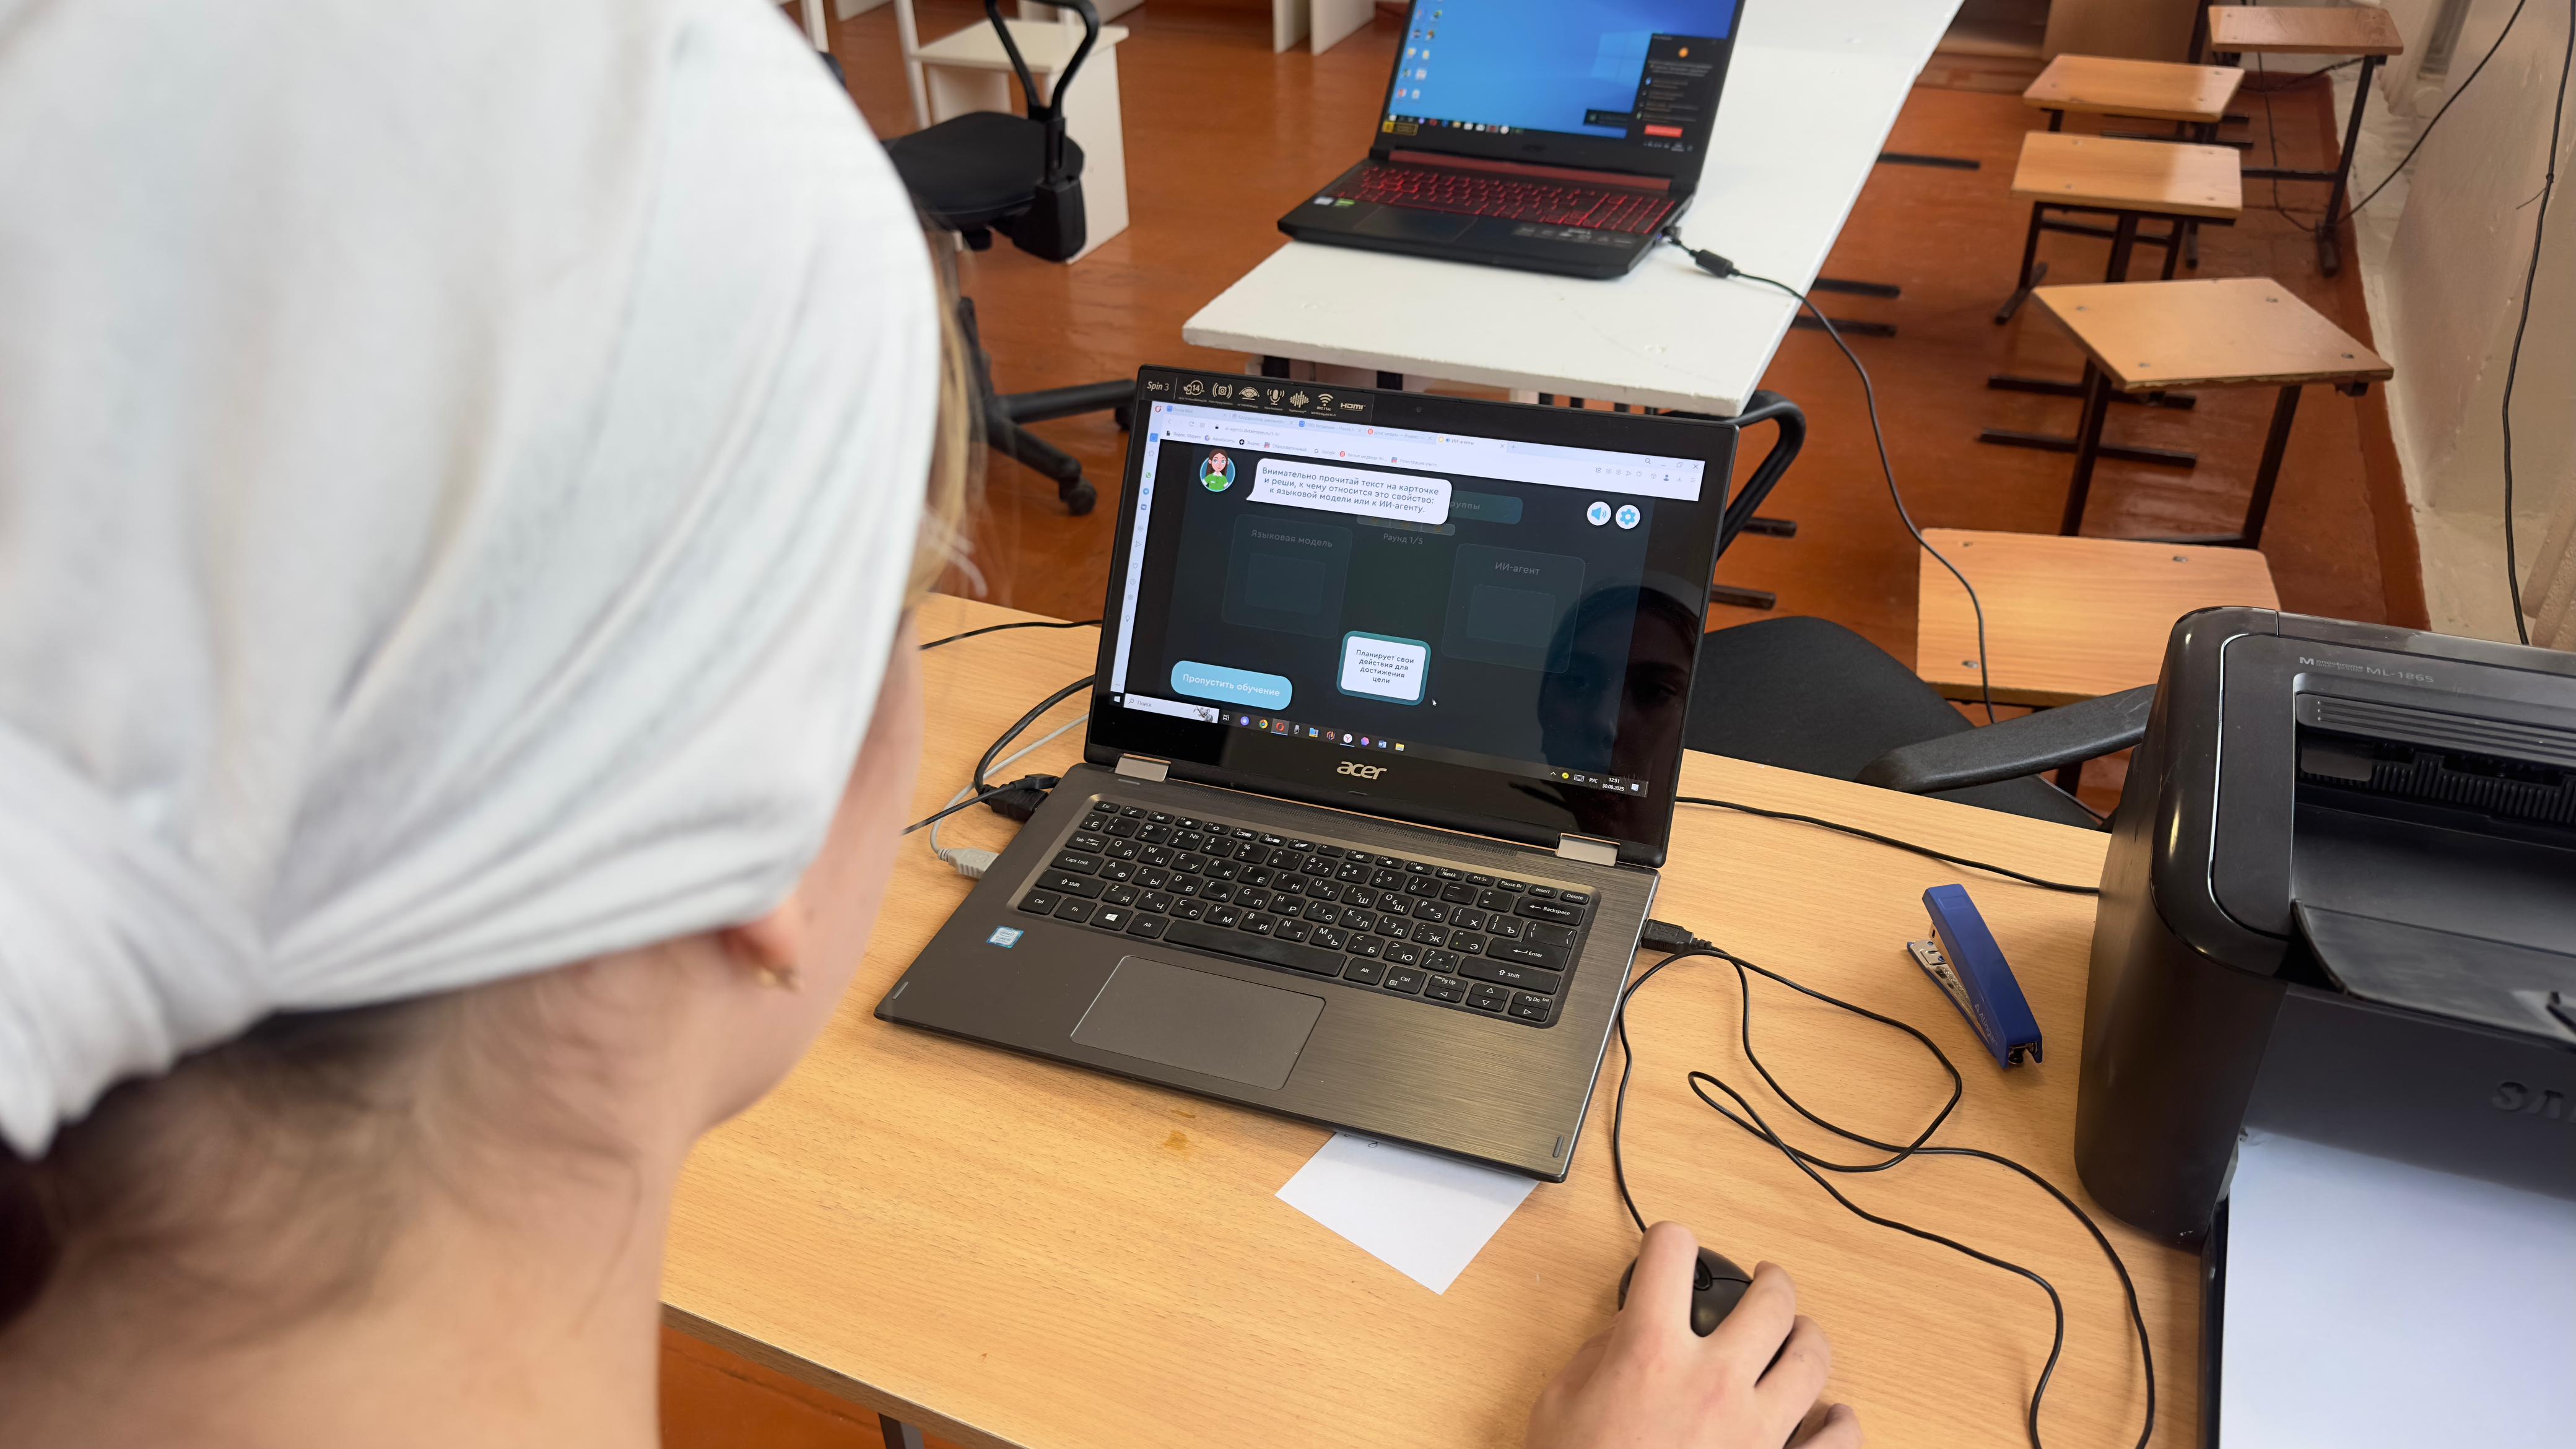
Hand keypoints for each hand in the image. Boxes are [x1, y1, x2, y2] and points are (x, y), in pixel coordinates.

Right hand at [1527, 1222, 1858, 1448]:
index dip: (1668, 1241)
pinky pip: (1839, 1440)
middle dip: (1768, 1280)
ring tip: (1800, 1333)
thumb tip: (1625, 1333)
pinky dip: (1843, 1422)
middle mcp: (1713, 1380)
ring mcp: (1757, 1430)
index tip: (1672, 1250)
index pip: (1669, 1254)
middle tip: (1764, 1281)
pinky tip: (1836, 1415)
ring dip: (1808, 1336)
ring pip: (1813, 1357)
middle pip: (1768, 1299)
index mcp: (1650, 1352)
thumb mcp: (1558, 1407)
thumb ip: (1595, 1356)